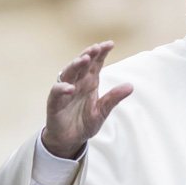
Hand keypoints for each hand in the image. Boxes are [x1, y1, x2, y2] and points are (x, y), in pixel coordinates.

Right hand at [42, 41, 132, 158]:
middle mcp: (77, 83)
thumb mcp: (103, 111)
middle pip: (81, 64)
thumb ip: (113, 98)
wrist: (70, 140)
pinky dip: (62, 89)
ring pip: (68, 74)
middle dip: (88, 54)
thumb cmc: (85, 122)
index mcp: (90, 82)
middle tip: (96, 47)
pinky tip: (70, 88)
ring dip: (75, 66)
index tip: (110, 44)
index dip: (101, 53)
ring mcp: (65, 92)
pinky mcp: (55, 104)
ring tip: (84, 60)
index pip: (96, 64)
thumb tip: (130, 86)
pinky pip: (56, 93)